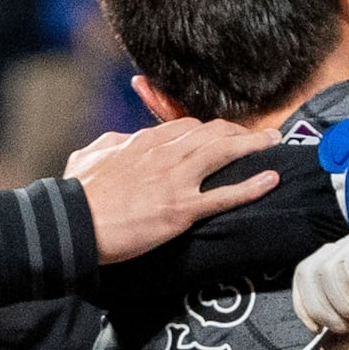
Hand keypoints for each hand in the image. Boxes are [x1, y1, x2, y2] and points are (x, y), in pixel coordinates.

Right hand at [66, 120, 281, 263]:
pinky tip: (271, 179)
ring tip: (275, 143)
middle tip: (260, 135)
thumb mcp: (89, 156)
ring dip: (253, 146)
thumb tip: (121, 140)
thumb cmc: (77, 194)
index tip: (224, 133)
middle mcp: (164, 154)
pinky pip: (223, 196)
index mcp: (143, 142)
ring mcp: (175, 181)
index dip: (210, 128)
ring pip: (223, 153)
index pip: (186, 126)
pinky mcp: (180, 210)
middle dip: (239, 132)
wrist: (73, 222)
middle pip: (211, 133)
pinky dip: (250, 187)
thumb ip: (110, 144)